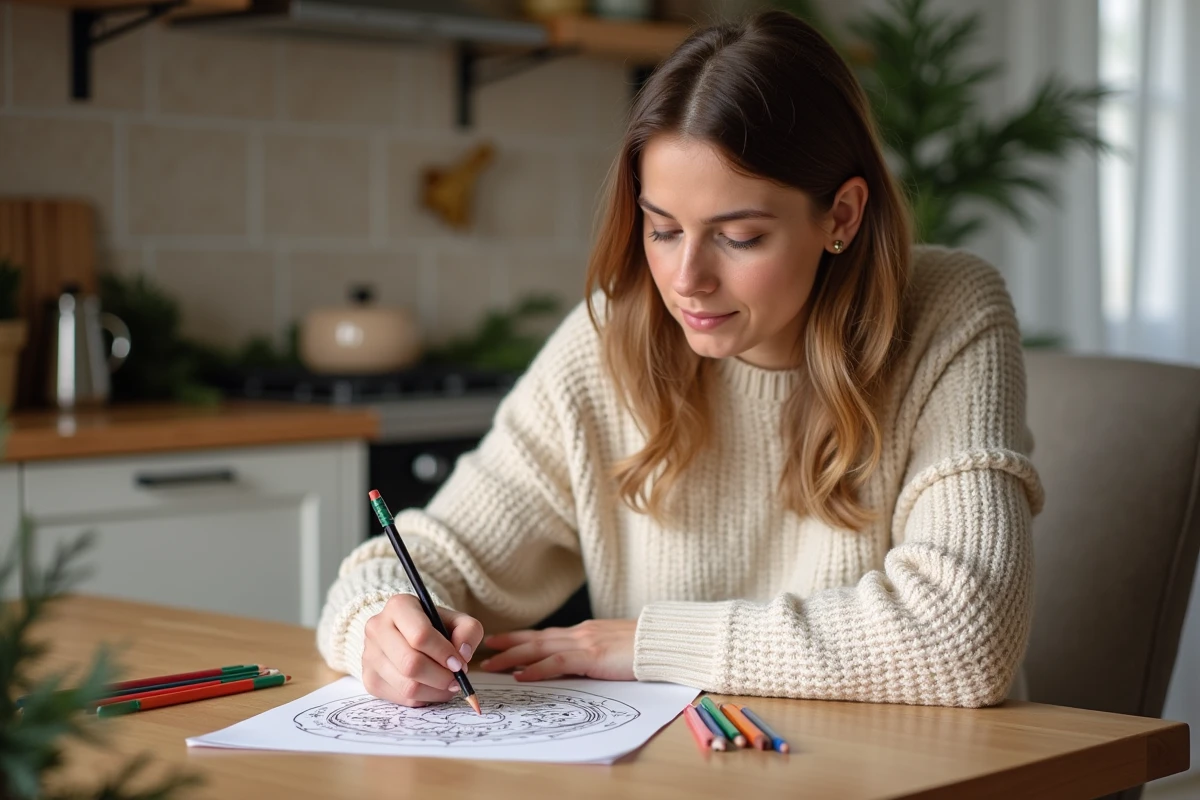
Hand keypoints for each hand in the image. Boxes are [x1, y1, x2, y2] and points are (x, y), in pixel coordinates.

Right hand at [361, 594, 484, 706]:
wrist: (406, 634)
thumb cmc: (435, 627)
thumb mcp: (457, 620)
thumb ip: (468, 631)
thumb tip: (463, 654)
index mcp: (399, 606)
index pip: (420, 635)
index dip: (444, 653)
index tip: (459, 663)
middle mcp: (377, 628)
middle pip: (411, 664)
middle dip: (441, 677)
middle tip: (457, 679)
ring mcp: (369, 655)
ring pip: (407, 686)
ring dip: (436, 691)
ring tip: (448, 684)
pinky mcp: (369, 679)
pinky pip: (402, 699)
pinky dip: (424, 698)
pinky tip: (432, 688)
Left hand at [479, 619, 636, 681]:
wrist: (664, 641)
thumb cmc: (644, 647)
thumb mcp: (613, 648)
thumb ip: (592, 654)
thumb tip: (575, 666)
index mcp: (584, 632)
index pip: (545, 635)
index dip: (520, 638)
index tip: (500, 642)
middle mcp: (580, 634)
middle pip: (535, 639)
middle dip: (507, 644)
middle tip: (484, 650)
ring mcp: (585, 643)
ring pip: (539, 648)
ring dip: (512, 657)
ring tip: (491, 664)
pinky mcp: (592, 656)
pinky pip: (558, 663)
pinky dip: (537, 669)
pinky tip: (521, 676)